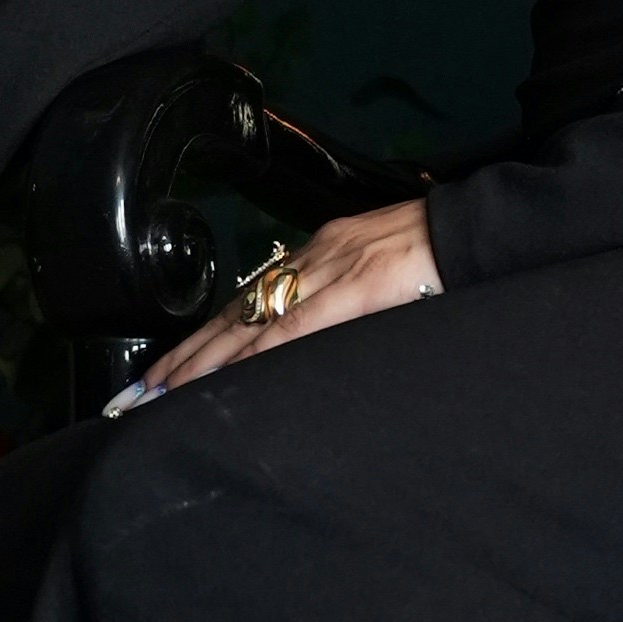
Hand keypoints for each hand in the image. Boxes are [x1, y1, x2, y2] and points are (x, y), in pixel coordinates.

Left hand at [120, 197, 438, 397]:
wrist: (486, 226)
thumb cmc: (444, 256)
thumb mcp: (383, 277)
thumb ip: (349, 304)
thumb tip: (318, 347)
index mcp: (320, 256)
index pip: (246, 306)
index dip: (201, 342)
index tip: (164, 374)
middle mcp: (314, 258)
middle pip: (232, 315)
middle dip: (182, 358)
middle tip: (137, 395)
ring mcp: (333, 269)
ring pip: (251, 323)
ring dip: (202, 363)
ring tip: (162, 395)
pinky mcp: (360, 284)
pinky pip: (299, 326)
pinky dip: (258, 354)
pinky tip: (230, 377)